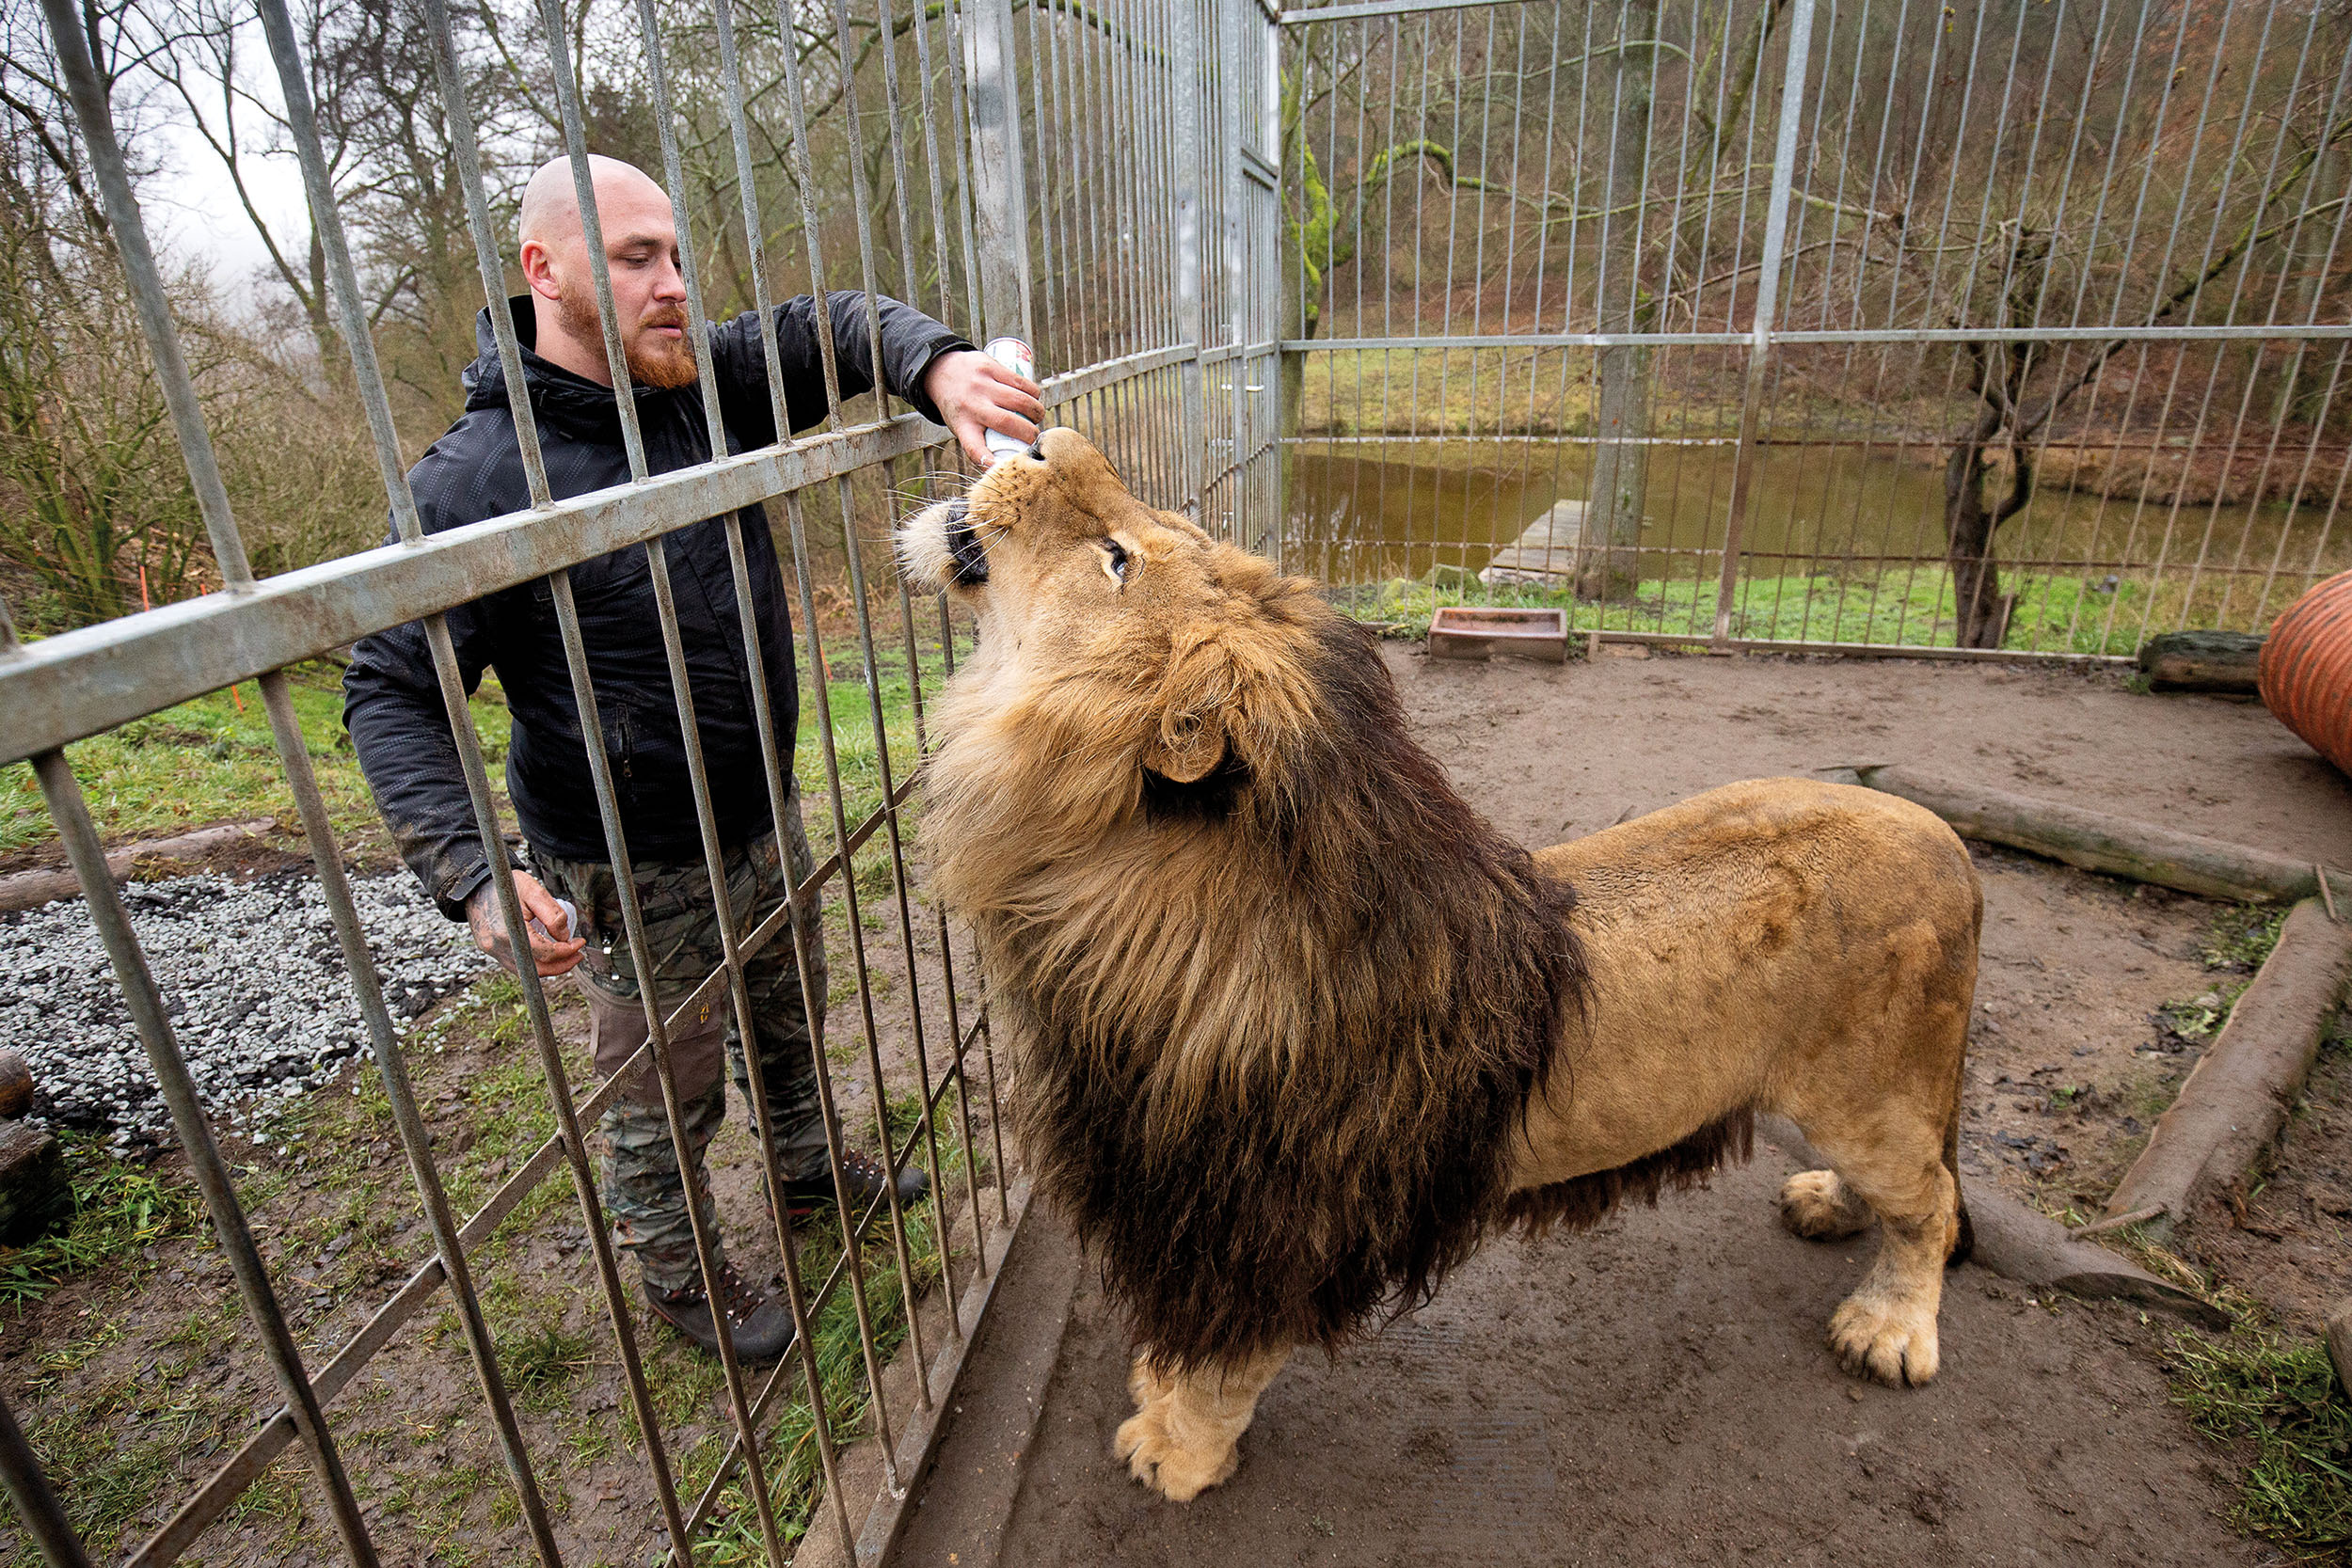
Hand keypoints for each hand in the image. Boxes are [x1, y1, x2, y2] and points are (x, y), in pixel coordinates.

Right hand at [467, 871, 585, 977]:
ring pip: (527, 971)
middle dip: (562, 965)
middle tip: (578, 954)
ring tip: (567, 955)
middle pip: (537, 969)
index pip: (545, 953)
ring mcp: (492, 951)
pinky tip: (548, 954)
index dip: (567, 951)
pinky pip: (518, 965)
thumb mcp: (533, 890)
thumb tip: (564, 937)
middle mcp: (497, 946)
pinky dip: (535, 963)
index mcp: (508, 932)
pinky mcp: (492, 951)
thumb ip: (552, 914)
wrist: (476, 885)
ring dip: (550, 967)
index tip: (579, 942)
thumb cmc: (504, 885)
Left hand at [924, 348, 1043, 466]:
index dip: (991, 462)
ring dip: (1036, 411)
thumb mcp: (962, 426)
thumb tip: (1008, 463)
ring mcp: (981, 385)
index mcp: (962, 425)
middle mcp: (971, 405)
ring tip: (1036, 417)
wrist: (942, 370)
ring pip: (1020, 400)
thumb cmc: (959, 407)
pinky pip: (1021, 382)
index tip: (1005, 469)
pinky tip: (1034, 398)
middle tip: (1035, 437)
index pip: (975, 449)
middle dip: (1030, 433)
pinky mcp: (990, 367)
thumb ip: (982, 442)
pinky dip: (1034, 393)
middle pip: (1008, 423)